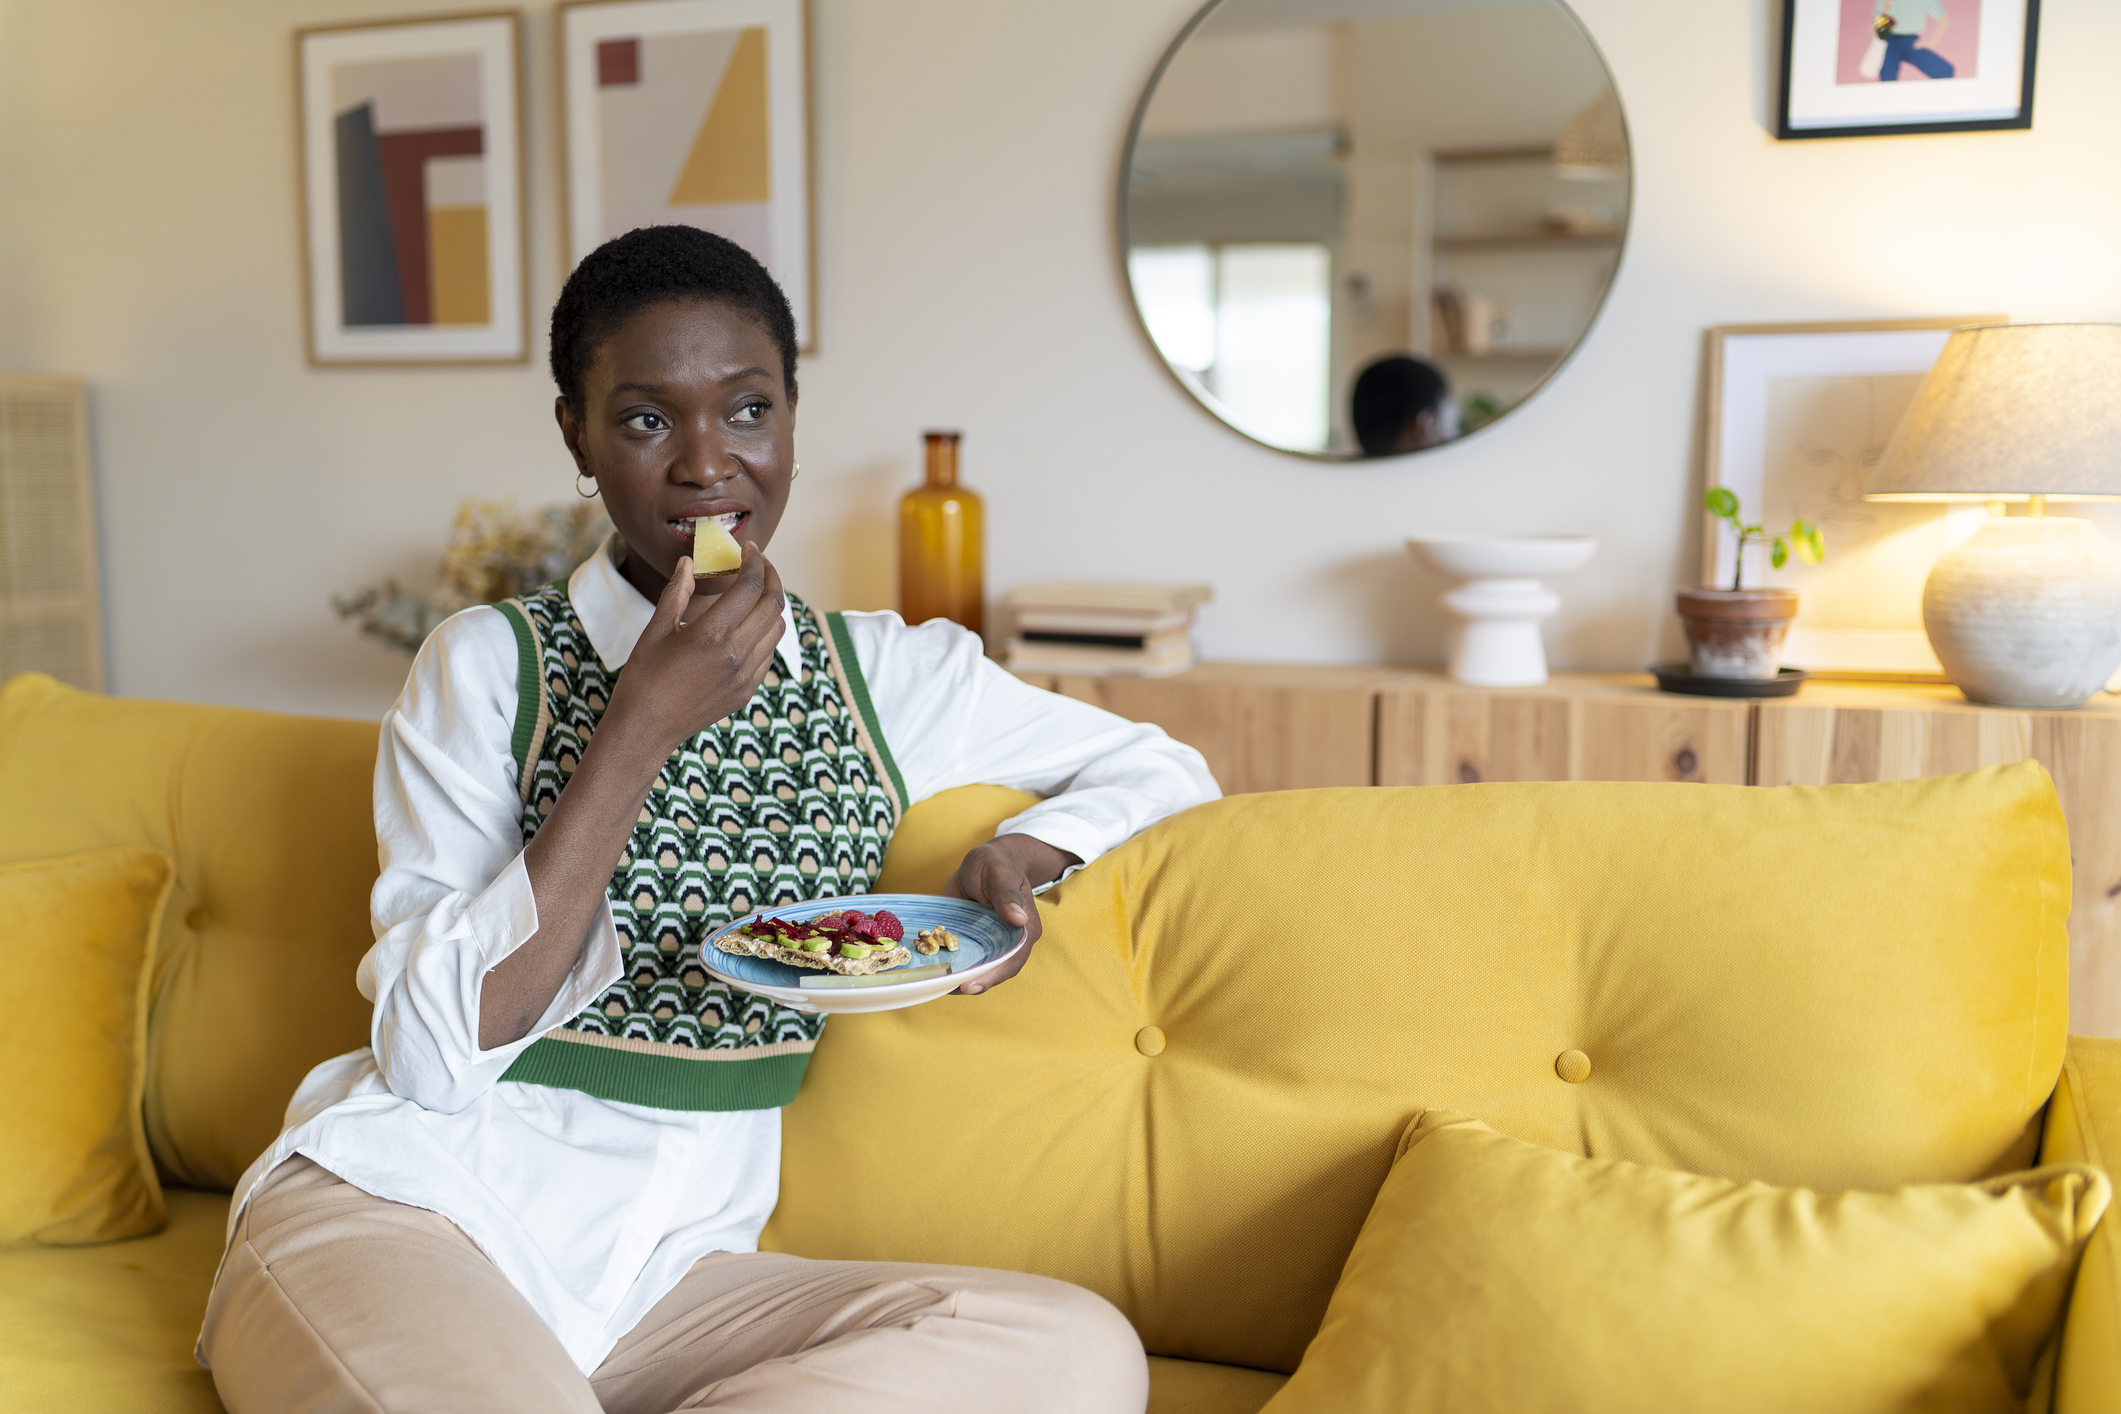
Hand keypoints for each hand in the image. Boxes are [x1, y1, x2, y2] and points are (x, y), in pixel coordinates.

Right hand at [600, 543, 784, 759]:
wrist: (646, 730)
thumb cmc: (643, 679)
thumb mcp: (655, 631)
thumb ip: (676, 593)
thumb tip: (689, 563)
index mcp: (711, 634)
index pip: (750, 586)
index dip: (755, 561)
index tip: (749, 548)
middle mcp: (735, 654)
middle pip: (773, 604)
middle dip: (771, 577)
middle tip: (760, 564)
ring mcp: (745, 676)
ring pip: (777, 629)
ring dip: (772, 605)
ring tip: (755, 593)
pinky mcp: (747, 691)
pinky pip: (769, 654)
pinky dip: (766, 632)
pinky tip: (747, 626)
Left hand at [943, 833, 1080, 994]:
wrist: (980, 864)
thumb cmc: (994, 864)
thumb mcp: (999, 873)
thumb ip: (1006, 894)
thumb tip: (1019, 920)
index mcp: (1025, 929)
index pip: (1014, 958)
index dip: (994, 974)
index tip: (972, 985)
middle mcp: (1009, 943)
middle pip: (996, 972)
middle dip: (974, 983)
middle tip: (950, 989)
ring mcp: (989, 946)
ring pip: (978, 970)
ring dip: (958, 980)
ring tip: (937, 985)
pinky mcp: (972, 945)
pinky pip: (963, 961)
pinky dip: (949, 968)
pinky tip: (932, 973)